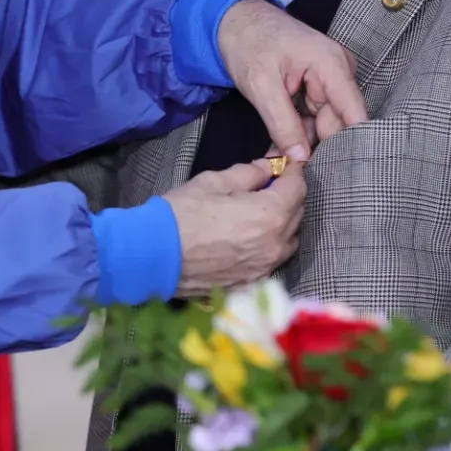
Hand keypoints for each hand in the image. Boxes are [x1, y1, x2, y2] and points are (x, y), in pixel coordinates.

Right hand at [164, 158, 306, 295]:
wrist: (153, 256)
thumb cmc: (181, 214)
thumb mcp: (213, 182)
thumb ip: (248, 173)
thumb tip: (266, 168)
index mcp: (270, 215)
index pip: (297, 188)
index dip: (293, 173)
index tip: (286, 166)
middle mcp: (276, 245)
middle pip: (297, 215)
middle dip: (288, 198)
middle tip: (270, 186)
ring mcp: (264, 269)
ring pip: (287, 242)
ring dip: (281, 225)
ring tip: (259, 214)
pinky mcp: (250, 284)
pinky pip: (270, 262)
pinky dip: (267, 248)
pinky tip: (248, 240)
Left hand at [217, 0, 365, 157]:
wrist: (234, 20)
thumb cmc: (248, 42)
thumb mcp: (261, 85)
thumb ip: (283, 124)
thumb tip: (302, 158)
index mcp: (331, 65)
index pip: (354, 114)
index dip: (350, 145)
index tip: (340, 173)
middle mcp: (337, 72)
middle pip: (338, 123)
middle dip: (318, 149)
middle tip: (294, 172)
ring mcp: (327, 80)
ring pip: (324, 124)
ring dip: (304, 143)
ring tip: (281, 162)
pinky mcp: (315, 87)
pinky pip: (313, 117)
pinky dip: (298, 132)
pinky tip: (281, 149)